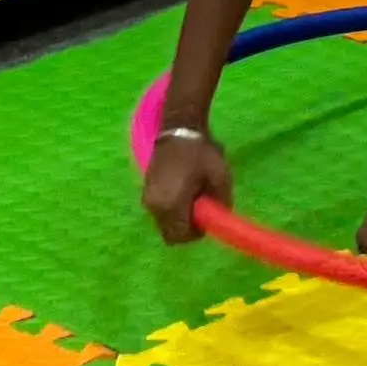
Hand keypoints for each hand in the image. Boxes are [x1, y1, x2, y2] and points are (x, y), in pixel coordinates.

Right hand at [143, 129, 231, 245]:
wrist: (179, 129)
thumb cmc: (201, 153)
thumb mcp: (220, 178)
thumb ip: (221, 204)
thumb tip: (218, 218)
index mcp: (170, 205)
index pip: (181, 236)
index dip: (196, 232)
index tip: (207, 214)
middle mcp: (154, 207)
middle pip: (170, 234)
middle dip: (187, 227)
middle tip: (201, 207)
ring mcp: (146, 199)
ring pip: (164, 223)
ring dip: (179, 218)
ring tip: (192, 195)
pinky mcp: (145, 190)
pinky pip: (159, 211)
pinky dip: (171, 209)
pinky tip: (182, 189)